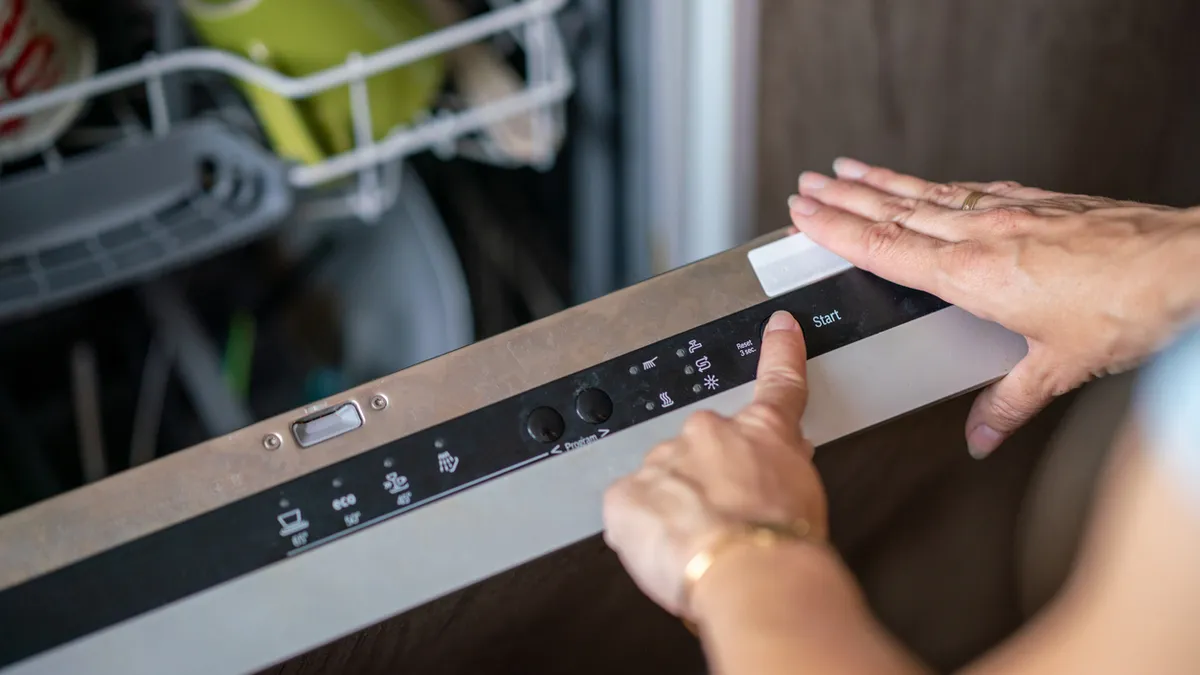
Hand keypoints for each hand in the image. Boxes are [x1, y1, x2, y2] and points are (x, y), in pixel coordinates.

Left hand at [602, 311, 826, 617]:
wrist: (749, 572)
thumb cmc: (783, 544)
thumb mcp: (807, 497)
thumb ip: (783, 472)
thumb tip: (777, 472)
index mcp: (760, 431)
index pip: (777, 383)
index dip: (780, 351)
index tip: (779, 327)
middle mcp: (707, 434)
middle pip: (703, 449)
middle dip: (709, 480)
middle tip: (727, 523)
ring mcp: (663, 460)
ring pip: (663, 483)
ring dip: (676, 509)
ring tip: (701, 548)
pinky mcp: (626, 495)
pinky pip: (630, 512)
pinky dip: (644, 533)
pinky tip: (668, 552)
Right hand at [788, 158, 1199, 457]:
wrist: (1185, 264)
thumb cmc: (1129, 308)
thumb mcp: (1060, 368)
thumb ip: (1010, 401)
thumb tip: (982, 434)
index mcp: (973, 276)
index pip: (886, 247)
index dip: (838, 230)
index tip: (804, 214)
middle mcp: (984, 235)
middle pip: (895, 210)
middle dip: (844, 196)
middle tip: (808, 183)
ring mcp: (1010, 212)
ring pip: (928, 193)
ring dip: (881, 181)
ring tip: (849, 168)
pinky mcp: (1038, 202)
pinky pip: (969, 189)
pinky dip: (937, 184)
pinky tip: (932, 183)